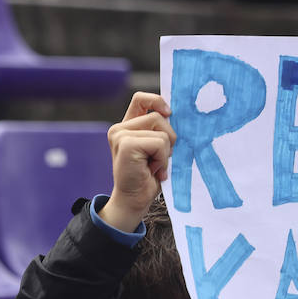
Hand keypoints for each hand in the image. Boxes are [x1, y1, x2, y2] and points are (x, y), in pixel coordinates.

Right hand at [100, 92, 175, 233]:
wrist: (135, 199)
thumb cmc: (150, 176)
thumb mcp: (159, 149)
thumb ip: (161, 130)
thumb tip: (177, 115)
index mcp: (128, 126)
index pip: (141, 99)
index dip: (157, 101)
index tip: (169, 113)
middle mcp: (120, 128)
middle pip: (159, 117)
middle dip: (169, 139)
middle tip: (159, 159)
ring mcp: (120, 134)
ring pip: (162, 132)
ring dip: (166, 152)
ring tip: (155, 165)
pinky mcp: (125, 144)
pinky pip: (159, 143)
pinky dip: (162, 159)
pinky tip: (153, 170)